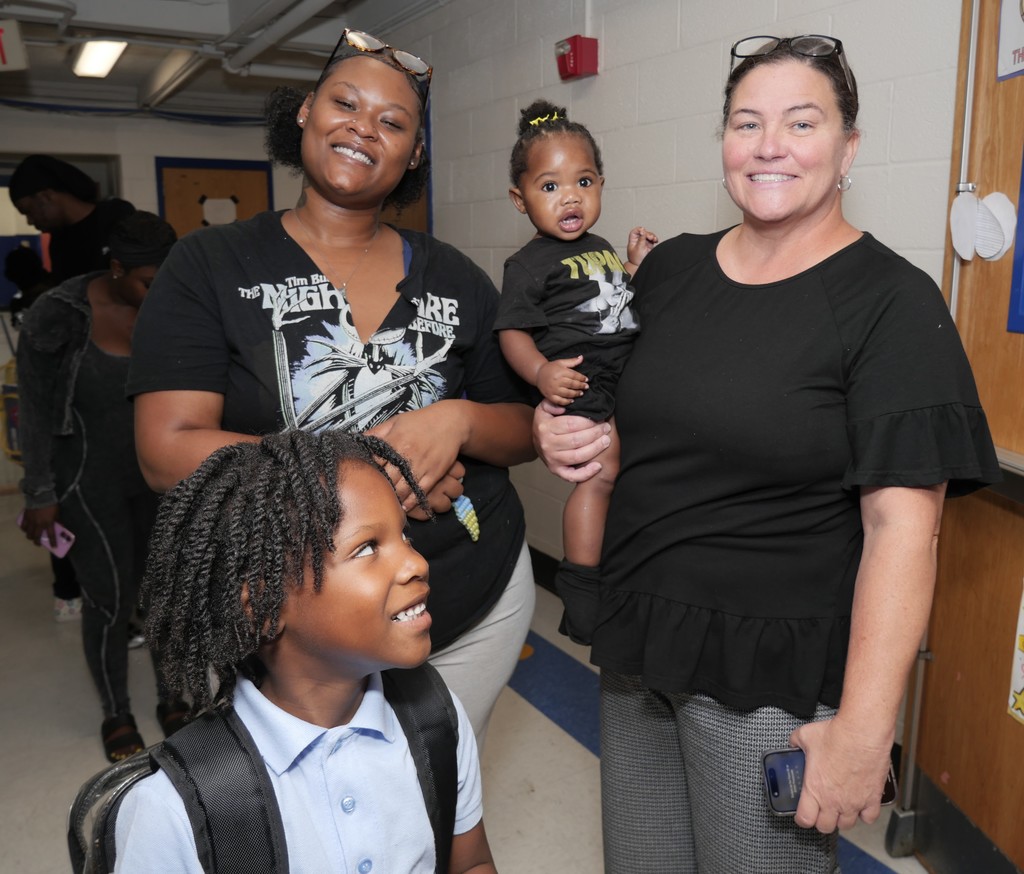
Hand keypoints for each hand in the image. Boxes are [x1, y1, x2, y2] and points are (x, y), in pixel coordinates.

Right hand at [19, 504, 59, 546]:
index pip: (51, 535)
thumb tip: (60, 526)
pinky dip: (24, 529)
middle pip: (36, 537)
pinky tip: (26, 529)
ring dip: (30, 537)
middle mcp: (39, 524)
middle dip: (37, 542)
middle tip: (38, 544)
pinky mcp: (25, 518)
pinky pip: (23, 526)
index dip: (52, 542)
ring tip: (32, 537)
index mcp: (48, 523)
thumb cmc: (51, 505)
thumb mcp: (57, 513)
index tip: (54, 547)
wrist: (40, 496)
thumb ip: (57, 521)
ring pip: (28, 533)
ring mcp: (31, 521)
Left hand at [366, 403, 466, 513]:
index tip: (363, 480)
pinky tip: (404, 507)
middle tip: (372, 497)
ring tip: (386, 505)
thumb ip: (377, 432)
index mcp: (394, 441)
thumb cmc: (420, 421)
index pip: (375, 462)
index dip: (369, 472)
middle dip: (379, 489)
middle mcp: (406, 455)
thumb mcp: (396, 421)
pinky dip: (411, 501)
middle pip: (388, 478)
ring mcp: (421, 465)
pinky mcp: (434, 473)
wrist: (450, 421)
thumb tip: (357, 441)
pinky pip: (420, 491)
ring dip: (393, 498)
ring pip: (403, 488)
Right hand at [533, 400, 609, 482]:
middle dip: (596, 433)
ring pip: (578, 456)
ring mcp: (551, 459)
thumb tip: (563, 408)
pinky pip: (572, 476)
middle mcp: (547, 445)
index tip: (600, 418)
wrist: (536, 441)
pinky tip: (598, 466)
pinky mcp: (555, 470)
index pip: (571, 424)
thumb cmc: (546, 423)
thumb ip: (553, 403)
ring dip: (596, 449)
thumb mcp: (544, 408)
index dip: (588, 422)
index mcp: (545, 428)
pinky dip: (586, 473)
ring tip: (606, 441)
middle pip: (577, 440)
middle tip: (606, 428)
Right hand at [537, 355, 587, 405]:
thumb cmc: (551, 368)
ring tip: (581, 393)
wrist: (538, 374)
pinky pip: (559, 401)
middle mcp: (556, 381)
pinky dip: (566, 402)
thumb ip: (572, 361)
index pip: (574, 375)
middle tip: (586, 387)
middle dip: (580, 386)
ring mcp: (553, 389)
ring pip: (567, 393)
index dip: (581, 378)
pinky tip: (572, 400)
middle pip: (572, 384)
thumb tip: (582, 357)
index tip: (586, 379)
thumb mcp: (561, 362)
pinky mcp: (549, 396)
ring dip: (575, 394)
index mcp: (560, 371)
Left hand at [626, 226, 658, 267]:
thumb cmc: (636, 260)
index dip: (638, 230)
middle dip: (648, 234)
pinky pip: (652, 240)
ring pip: (648, 236)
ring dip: (652, 236)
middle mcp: (638, 241)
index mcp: (632, 241)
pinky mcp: (649, 246)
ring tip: (654, 239)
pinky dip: (654, 239)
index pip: (634, 232)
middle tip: (650, 237)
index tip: (643, 231)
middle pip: (643, 233)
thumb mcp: (639, 248)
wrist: (640, 266)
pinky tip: (655, 240)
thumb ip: (641, 239)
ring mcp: (643, 243)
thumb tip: (643, 231)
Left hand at [789, 717, 893, 832]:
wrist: (862, 733)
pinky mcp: (873, 798)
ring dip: (842, 818)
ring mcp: (854, 802)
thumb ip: (795, 742)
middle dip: (821, 820)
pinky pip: (869, 817)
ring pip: (847, 824)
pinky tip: (860, 804)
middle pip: (825, 826)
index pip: (805, 819)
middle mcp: (834, 801)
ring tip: (839, 807)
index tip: (803, 814)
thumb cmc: (836, 735)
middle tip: (821, 810)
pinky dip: (865, 814)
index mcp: (815, 789)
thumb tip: (793, 742)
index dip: (802, 818)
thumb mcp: (805, 735)